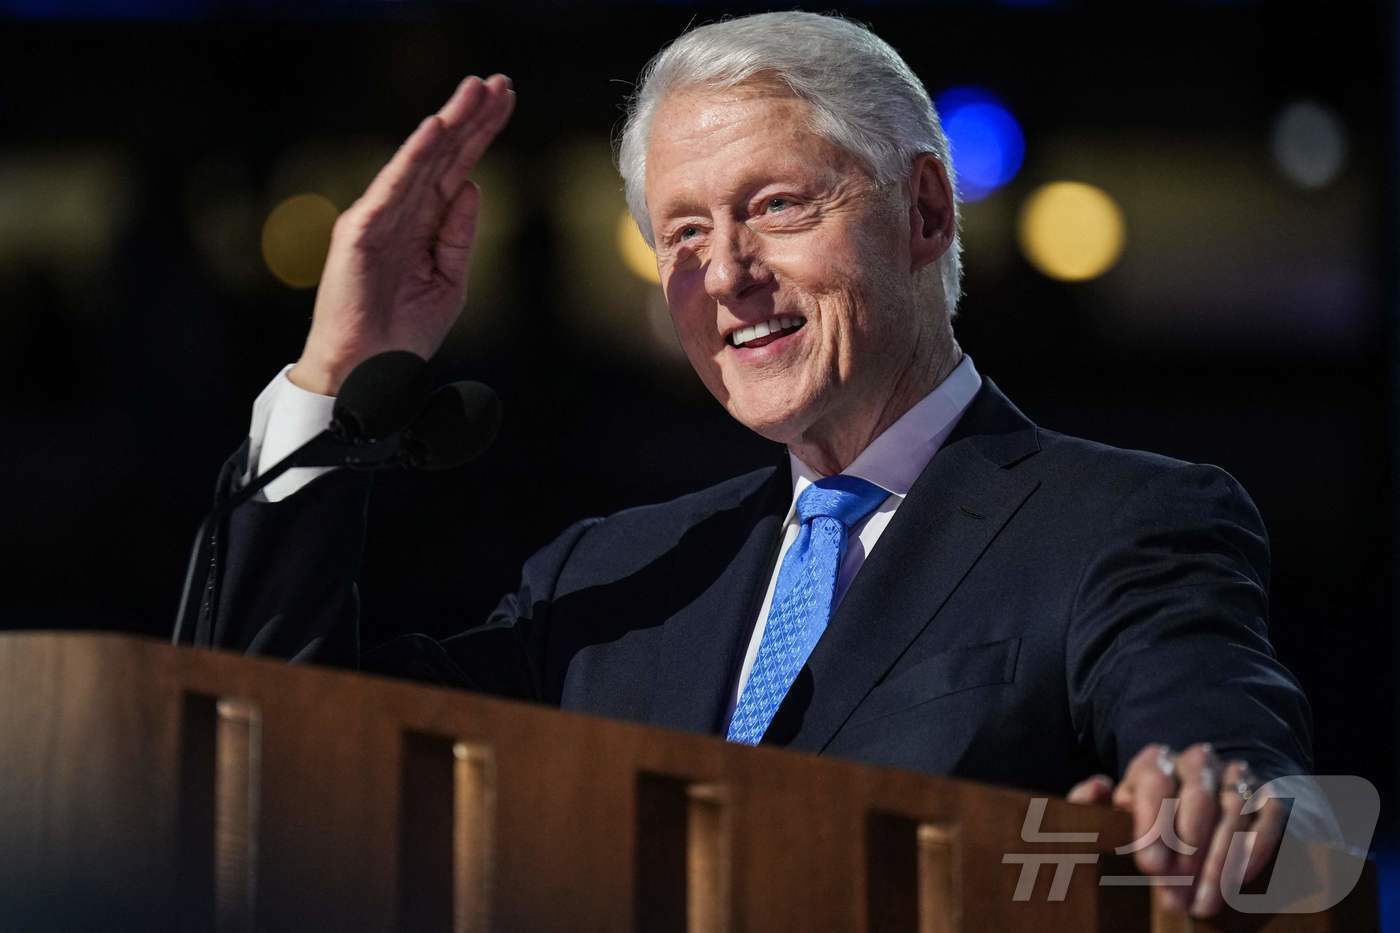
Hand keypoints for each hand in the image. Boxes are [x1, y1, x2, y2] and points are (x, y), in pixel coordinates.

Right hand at [290, 74, 515, 394]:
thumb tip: (471, 186)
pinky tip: (434, 131)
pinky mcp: (360, 233)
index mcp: (422, 224)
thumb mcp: (448, 280)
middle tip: (499, 82)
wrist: (370, 373)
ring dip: (448, 124)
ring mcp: (378, 219)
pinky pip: (391, 189)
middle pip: (441, 156)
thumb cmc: (403, 332)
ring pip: (419, 163)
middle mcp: (399, 213)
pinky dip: (412, 158)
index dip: (480, 134)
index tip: (506, 101)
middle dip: (471, 118)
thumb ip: (458, 235)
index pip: (456, 168)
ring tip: (474, 92)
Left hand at [1067, 743, 1287, 917]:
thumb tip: (1098, 787)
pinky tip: (1237, 883)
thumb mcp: (1113, 811)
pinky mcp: (1268, 796)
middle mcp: (1198, 763)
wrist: (1195, 811)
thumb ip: (1090, 802)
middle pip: (1198, 799)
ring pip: (1233, 813)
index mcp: (1156, 762)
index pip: (1155, 783)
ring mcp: (1236, 776)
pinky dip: (1253, 851)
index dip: (1153, 826)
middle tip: (1175, 895)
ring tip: (1200, 905)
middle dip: (1187, 852)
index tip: (1149, 868)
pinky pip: (1268, 819)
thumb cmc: (1145, 820)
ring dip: (1218, 864)